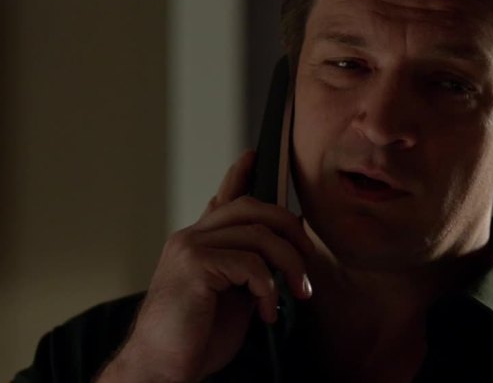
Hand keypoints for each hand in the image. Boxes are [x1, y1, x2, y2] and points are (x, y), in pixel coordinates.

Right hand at [98, 150, 314, 382]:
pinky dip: (268, 288)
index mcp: (198, 242)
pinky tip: (267, 311)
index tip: (254, 155)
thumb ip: (247, 267)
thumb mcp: (230, 295)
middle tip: (307, 263)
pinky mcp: (195, 266)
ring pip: (260, 235)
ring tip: (298, 293)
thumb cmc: (195, 336)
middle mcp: (191, 238)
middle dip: (290, 229)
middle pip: (253, 207)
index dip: (239, 174)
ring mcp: (190, 248)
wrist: (162, 367)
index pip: (222, 198)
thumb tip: (279, 249)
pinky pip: (251, 264)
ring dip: (290, 265)